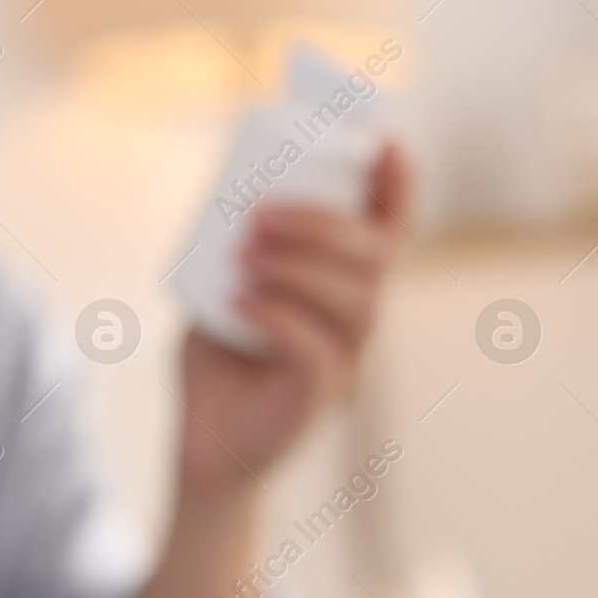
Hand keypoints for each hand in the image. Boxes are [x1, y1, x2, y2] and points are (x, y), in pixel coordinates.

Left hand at [178, 144, 409, 496]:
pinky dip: (278, 317)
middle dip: (322, 225)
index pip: (388, 236)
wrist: (201, 454)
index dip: (396, 189)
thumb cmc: (215, 376)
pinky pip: (316, 352)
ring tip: (244, 255)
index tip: (382, 143)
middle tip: (260, 215)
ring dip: (300, 267)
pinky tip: (238, 302)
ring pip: (355, 303)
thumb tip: (229, 202)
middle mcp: (357, 329)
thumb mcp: (219, 299)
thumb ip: (232, 259)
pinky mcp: (317, 401)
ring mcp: (345, 366)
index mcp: (342, 297)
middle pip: (375, 261)